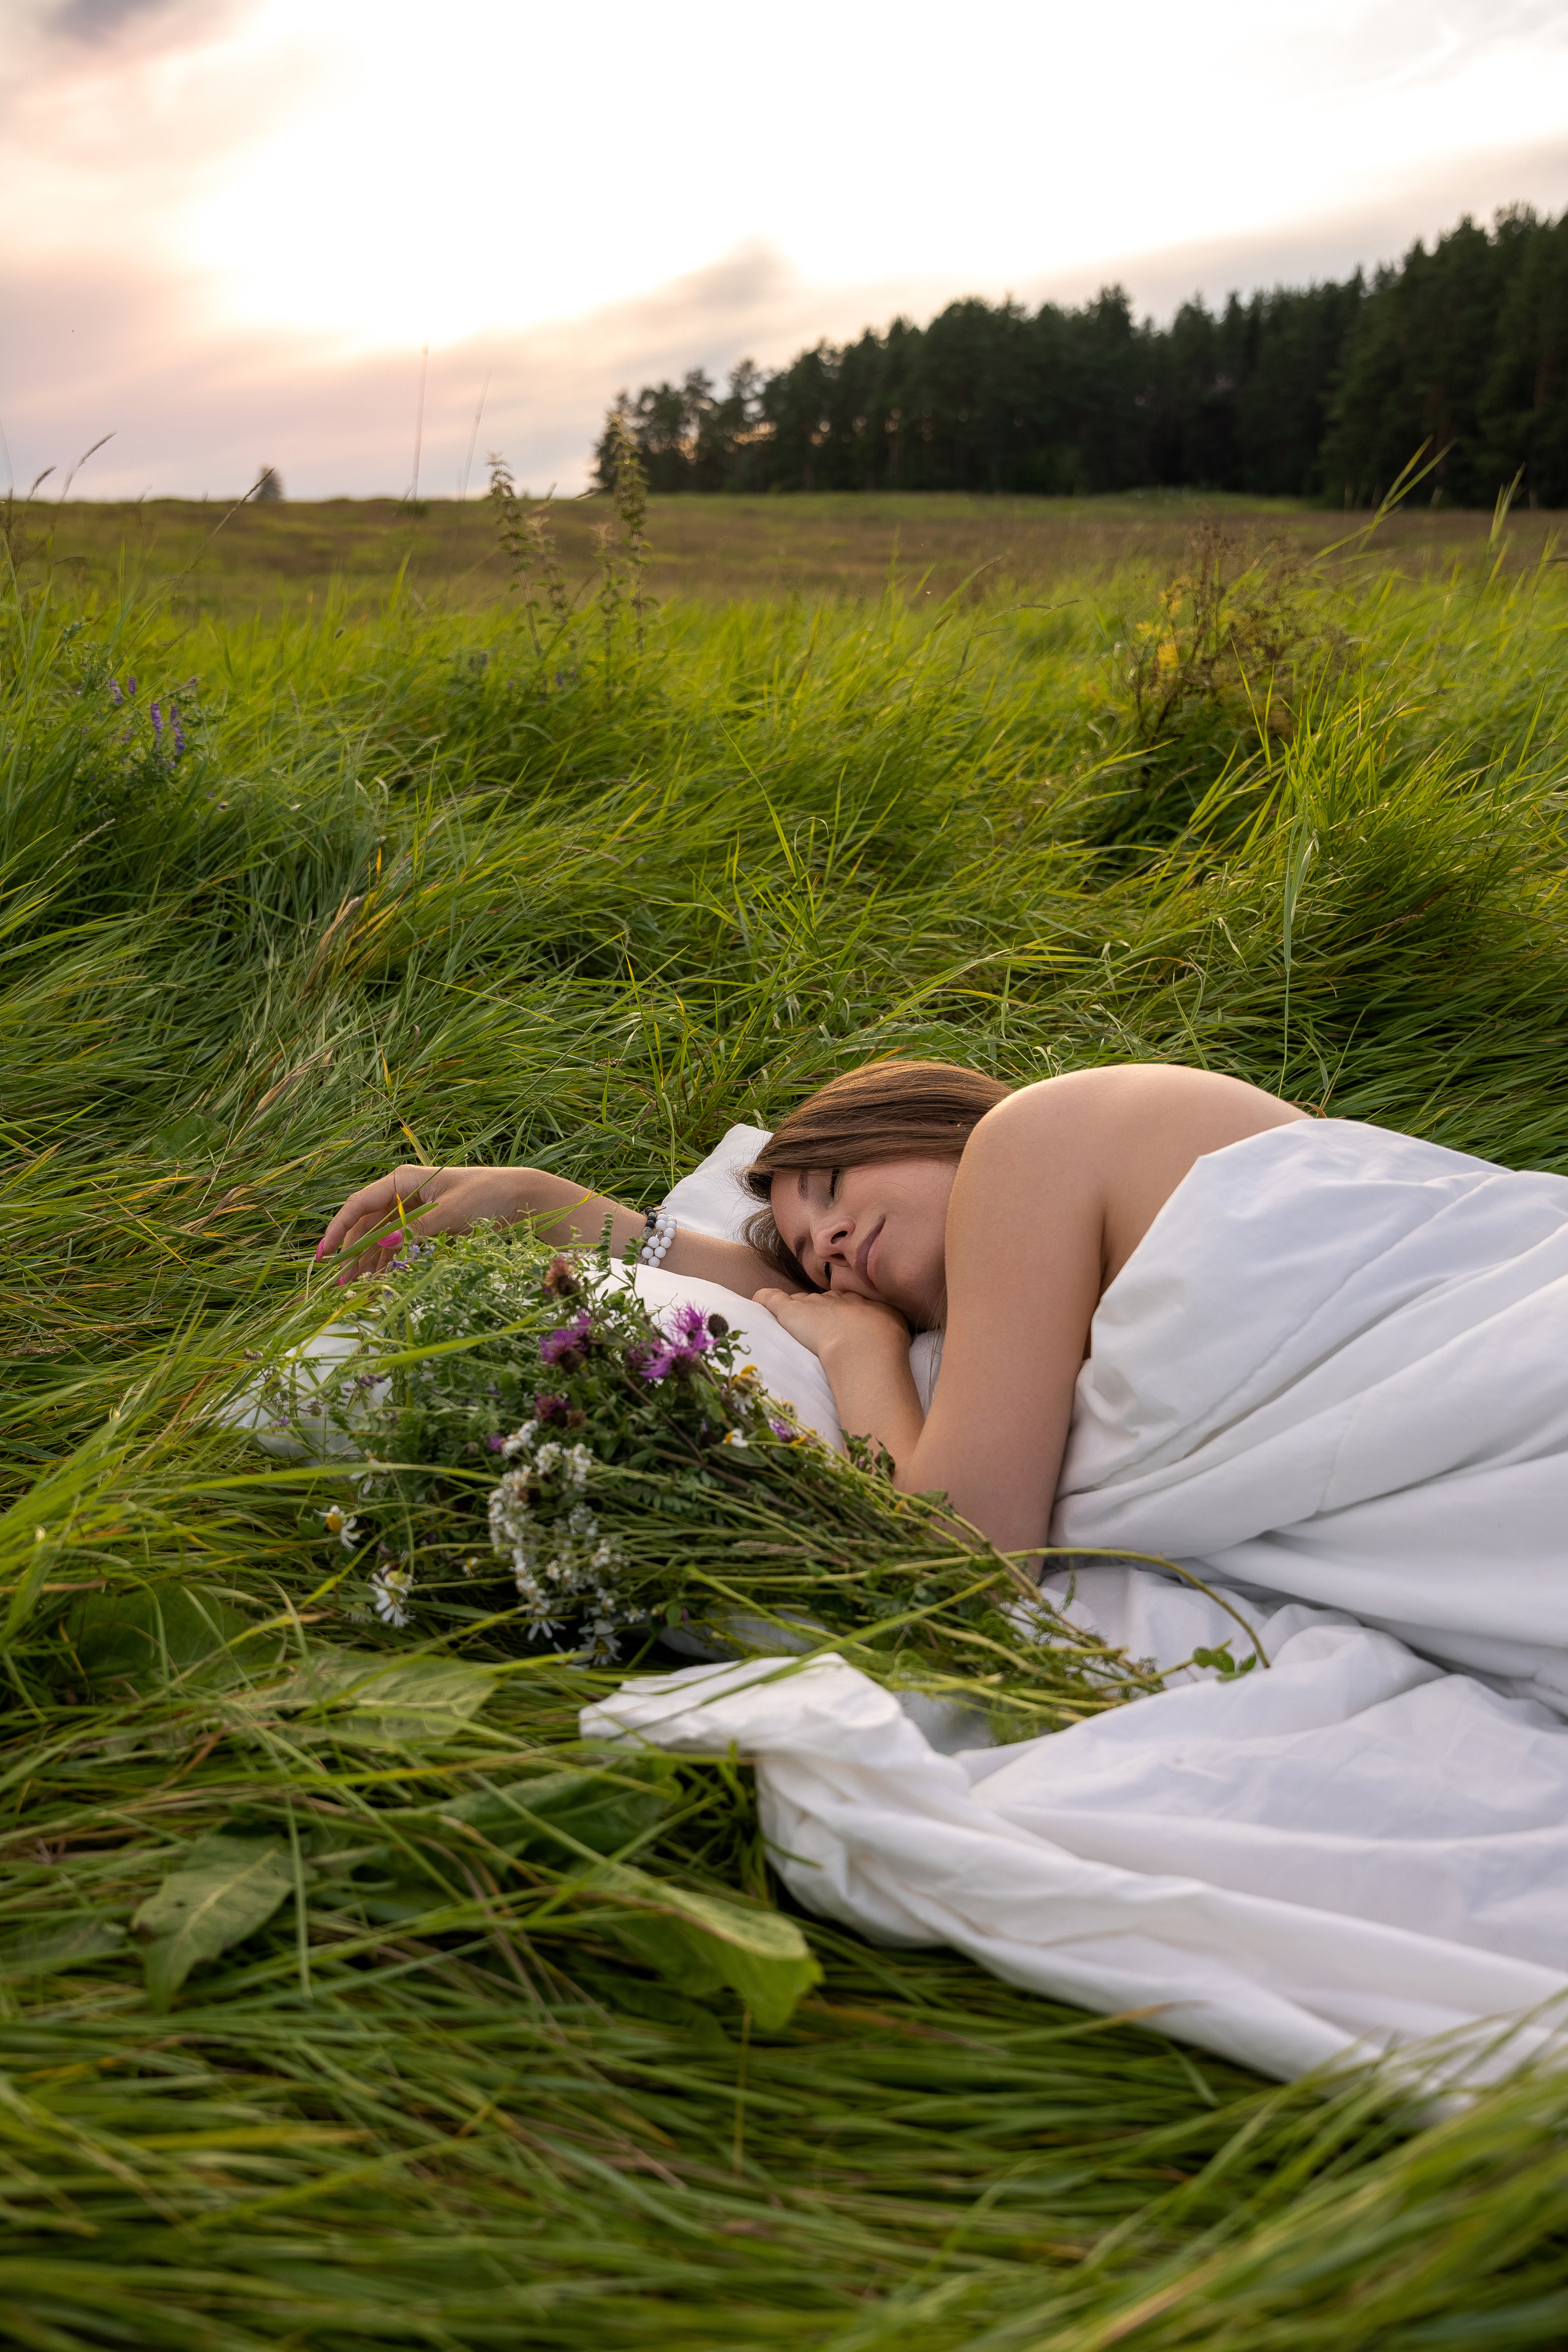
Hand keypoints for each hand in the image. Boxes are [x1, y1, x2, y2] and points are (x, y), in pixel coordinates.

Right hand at [317, 1164, 534, 1281]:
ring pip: (381, 1236)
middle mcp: (403, 1192)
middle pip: (366, 1223)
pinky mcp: (426, 1224)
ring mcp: (414, 1209)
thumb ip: (415, 1230)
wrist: (520, 1197)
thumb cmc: (486, 1195)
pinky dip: (389, 1260)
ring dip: (367, 1260)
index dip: (338, 1228)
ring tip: (355, 1287)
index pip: (359, 1204)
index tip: (324, 1253)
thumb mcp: (450, 1212)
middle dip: (351, 1251)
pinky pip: (399, 1243)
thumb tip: (381, 1245)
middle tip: (339, 1281)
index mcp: (403, 1180)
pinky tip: (378, 1279)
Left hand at [752, 1285, 909, 1369]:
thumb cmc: (885, 1342)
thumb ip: (891, 1326)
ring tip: (791, 1323)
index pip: (845, 1302)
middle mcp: (835, 1300)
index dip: (839, 1312)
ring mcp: (811, 1305)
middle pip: (821, 1300)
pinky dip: (764, 1299)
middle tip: (817, 1328)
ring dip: (795, 1310)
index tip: (838, 1325)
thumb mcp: (898, 1327)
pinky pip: (771, 1298)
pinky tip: (757, 1301)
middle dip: (817, 1311)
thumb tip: (892, 1334)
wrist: (864, 1345)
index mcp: (860, 1303)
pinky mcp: (790, 1312)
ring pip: (799, 1300)